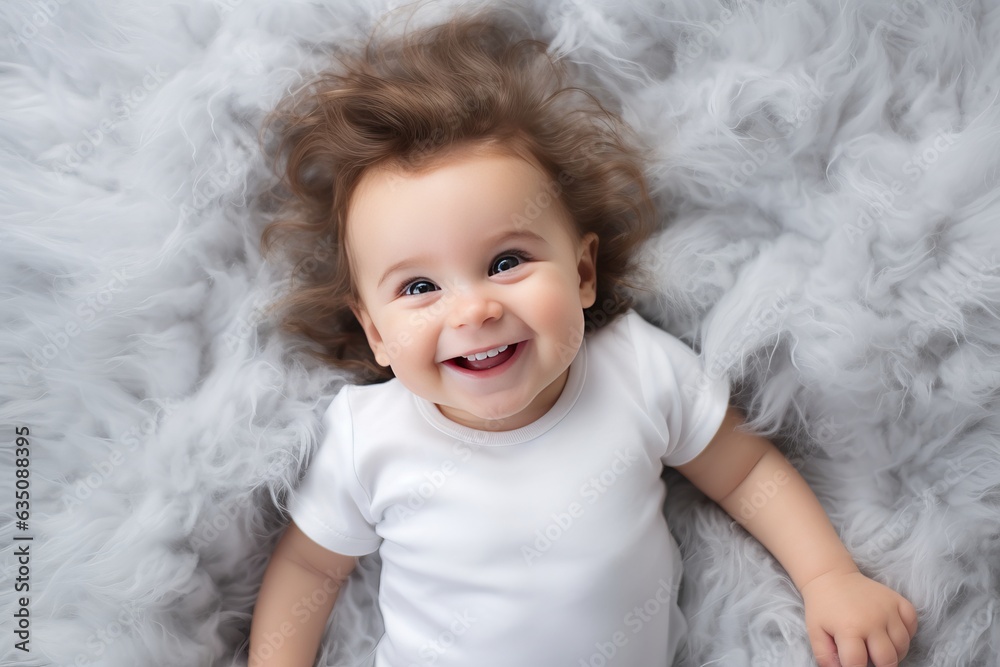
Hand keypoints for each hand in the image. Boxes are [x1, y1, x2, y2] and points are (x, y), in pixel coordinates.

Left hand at [800, 568, 917, 666]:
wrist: (831, 576)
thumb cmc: (823, 607)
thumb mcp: (815, 632)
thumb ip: (825, 656)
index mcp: (849, 629)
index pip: (858, 663)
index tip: (857, 666)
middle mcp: (872, 620)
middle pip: (888, 659)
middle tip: (871, 660)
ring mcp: (888, 609)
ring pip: (903, 644)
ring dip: (894, 652)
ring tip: (879, 648)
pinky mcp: (898, 600)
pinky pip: (912, 623)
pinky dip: (907, 633)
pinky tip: (891, 633)